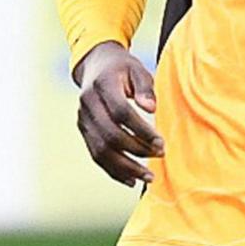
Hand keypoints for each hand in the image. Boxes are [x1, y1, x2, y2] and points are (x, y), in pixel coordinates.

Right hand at [76, 42, 161, 186]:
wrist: (96, 65)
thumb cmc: (123, 69)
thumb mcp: (138, 70)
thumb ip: (145, 88)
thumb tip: (150, 109)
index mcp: (102, 85)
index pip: (121, 113)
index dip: (141, 130)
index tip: (161, 142)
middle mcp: (88, 103)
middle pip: (110, 135)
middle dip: (136, 150)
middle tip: (160, 156)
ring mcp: (83, 118)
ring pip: (100, 150)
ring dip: (125, 168)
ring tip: (148, 178)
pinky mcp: (83, 130)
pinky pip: (96, 155)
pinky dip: (113, 170)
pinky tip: (131, 180)